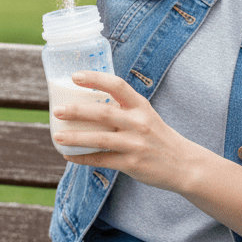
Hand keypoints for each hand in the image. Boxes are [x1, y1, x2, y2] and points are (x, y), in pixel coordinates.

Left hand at [50, 71, 204, 193]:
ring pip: (99, 139)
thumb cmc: (158, 136)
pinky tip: (68, 156)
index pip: (117, 85)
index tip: (74, 76)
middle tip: (57, 110)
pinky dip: (83, 158)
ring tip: (57, 135)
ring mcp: (136, 144)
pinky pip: (102, 160)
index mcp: (141, 106)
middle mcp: (139, 122)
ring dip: (75, 137)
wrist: (184, 164)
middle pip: (103, 113)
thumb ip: (123, 109)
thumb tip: (87, 104)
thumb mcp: (146, 115)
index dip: (95, 79)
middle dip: (77, 111)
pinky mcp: (132, 164)